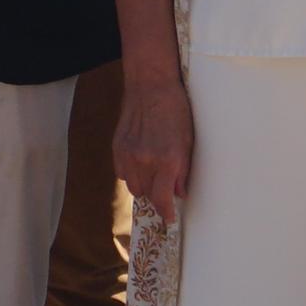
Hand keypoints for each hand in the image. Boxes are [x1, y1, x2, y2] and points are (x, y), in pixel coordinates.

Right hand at [114, 73, 198, 220]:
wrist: (151, 86)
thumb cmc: (175, 110)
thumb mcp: (188, 141)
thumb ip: (182, 170)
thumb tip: (179, 192)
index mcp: (167, 160)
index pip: (162, 199)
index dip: (166, 212)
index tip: (169, 218)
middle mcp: (145, 161)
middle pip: (147, 195)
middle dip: (156, 196)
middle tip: (165, 189)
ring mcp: (128, 154)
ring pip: (133, 186)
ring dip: (143, 185)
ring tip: (153, 173)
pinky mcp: (117, 147)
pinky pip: (122, 173)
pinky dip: (131, 173)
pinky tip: (140, 162)